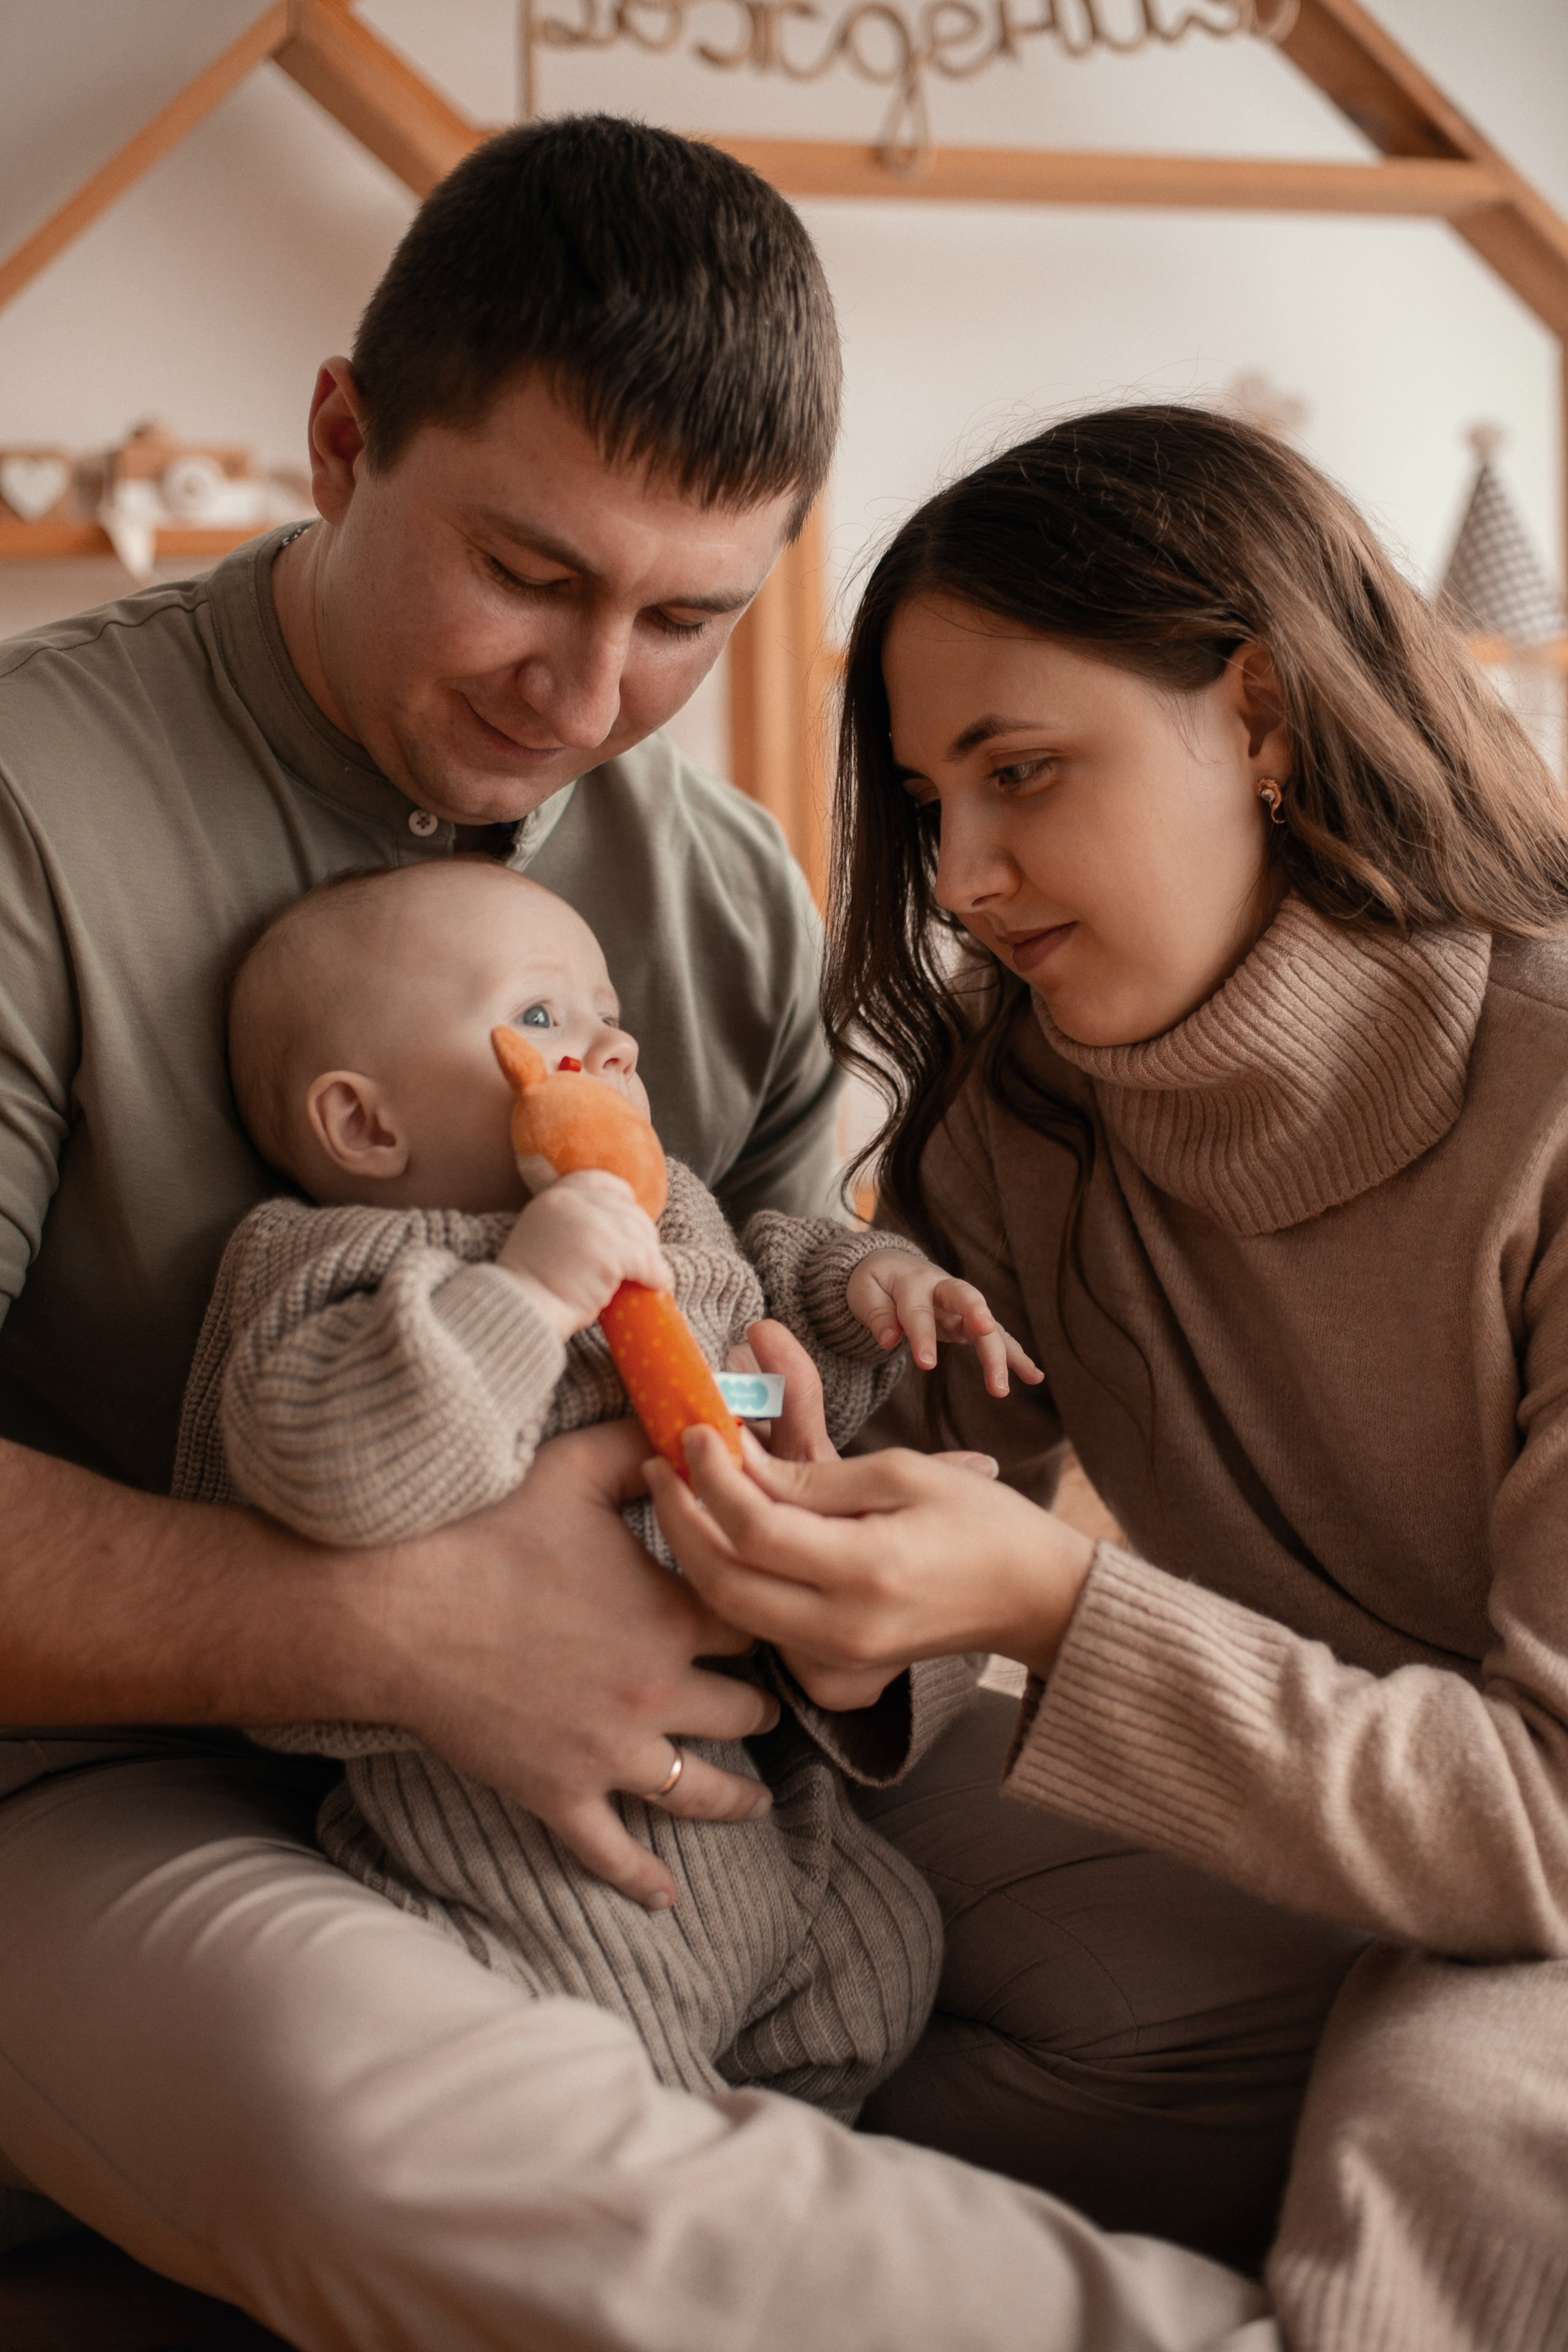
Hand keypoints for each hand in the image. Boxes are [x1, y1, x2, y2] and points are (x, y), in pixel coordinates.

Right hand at [377, 1419, 778, 1908]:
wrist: (394, 1610)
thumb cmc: (483, 1532)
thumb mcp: (572, 1471)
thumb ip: (640, 1447)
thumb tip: (690, 1426)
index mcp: (671, 1613)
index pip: (758, 1623)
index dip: (769, 1616)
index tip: (775, 1617)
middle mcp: (656, 1690)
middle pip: (747, 1711)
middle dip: (760, 1705)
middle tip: (767, 1703)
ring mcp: (610, 1753)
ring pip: (703, 1790)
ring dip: (737, 1794)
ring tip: (756, 1796)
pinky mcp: (558, 1794)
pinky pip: (614, 1852)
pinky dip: (643, 1878)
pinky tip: (667, 1895)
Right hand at [498, 1170, 670, 1339]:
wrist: (519, 1308)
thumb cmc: (530, 1285)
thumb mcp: (543, 1237)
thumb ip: (570, 1224)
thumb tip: (613, 1232)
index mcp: (555, 1197)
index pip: (599, 1181)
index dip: (621, 1198)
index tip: (633, 1216)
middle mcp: (574, 1203)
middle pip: (627, 1210)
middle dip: (642, 1234)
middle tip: (647, 1258)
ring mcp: (593, 1224)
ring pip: (640, 1236)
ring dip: (651, 1259)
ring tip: (653, 1277)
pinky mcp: (609, 1251)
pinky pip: (645, 1261)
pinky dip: (655, 1275)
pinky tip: (655, 1286)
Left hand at [648, 1429, 1093, 1684]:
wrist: (1035, 1599)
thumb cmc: (981, 1521)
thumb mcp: (904, 1473)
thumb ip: (813, 1476)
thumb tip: (736, 1458)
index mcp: (868, 1572)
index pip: (755, 1528)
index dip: (712, 1477)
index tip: (695, 1431)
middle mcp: (843, 1629)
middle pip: (724, 1581)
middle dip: (680, 1519)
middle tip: (660, 1463)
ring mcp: (838, 1662)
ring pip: (732, 1611)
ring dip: (696, 1551)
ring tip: (681, 1492)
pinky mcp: (835, 1674)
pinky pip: (761, 1630)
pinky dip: (733, 1583)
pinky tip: (725, 1540)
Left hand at [846, 1249, 1044, 1398]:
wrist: (893, 1267)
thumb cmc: (877, 1283)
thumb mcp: (864, 1293)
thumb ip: (877, 1315)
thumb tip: (889, 1341)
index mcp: (914, 1281)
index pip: (919, 1310)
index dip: (923, 1336)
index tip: (926, 1364)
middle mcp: (945, 1288)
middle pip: (968, 1303)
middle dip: (981, 1330)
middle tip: (986, 1361)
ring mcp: (964, 1304)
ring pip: (988, 1324)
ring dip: (1001, 1355)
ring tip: (1003, 1389)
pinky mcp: (973, 1320)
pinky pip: (997, 1337)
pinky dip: (1015, 1356)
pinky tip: (1034, 1377)